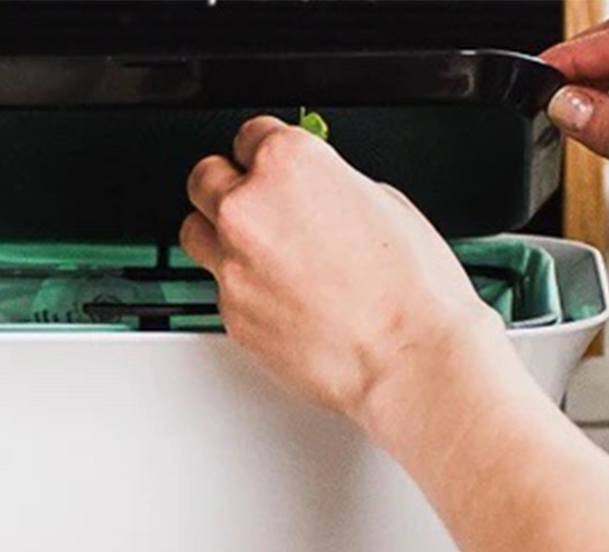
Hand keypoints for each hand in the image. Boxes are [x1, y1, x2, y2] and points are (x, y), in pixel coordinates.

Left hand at [180, 117, 511, 434]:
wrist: (408, 358)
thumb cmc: (412, 290)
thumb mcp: (385, 203)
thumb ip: (330, 186)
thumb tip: (316, 192)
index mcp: (288, 163)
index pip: (249, 135)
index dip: (267, 154)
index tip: (275, 168)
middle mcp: (248, 208)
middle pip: (206, 178)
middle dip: (230, 187)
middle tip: (259, 205)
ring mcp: (233, 264)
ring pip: (196, 233)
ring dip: (220, 236)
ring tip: (262, 254)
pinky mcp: (231, 314)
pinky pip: (221, 289)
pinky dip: (244, 290)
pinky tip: (284, 300)